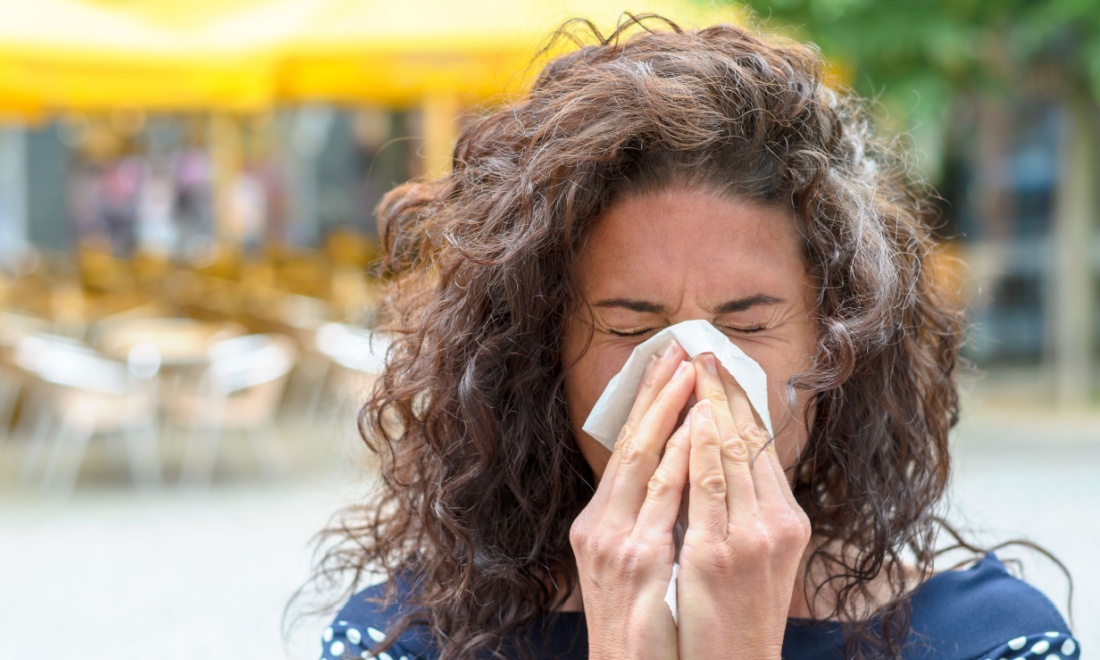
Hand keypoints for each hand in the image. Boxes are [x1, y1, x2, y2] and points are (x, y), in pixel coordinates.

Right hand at [570, 340, 694, 659]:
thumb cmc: (641, 629)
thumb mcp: (635, 569)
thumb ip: (647, 523)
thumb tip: (677, 479)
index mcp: (599, 524)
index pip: (626, 450)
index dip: (646, 405)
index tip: (667, 366)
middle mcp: (600, 525)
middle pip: (629, 443)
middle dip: (655, 393)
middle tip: (678, 349)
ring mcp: (616, 540)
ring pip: (643, 458)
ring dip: (669, 409)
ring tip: (691, 372)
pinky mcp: (638, 558)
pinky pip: (663, 494)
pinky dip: (681, 453)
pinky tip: (699, 425)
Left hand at [676, 353, 810, 659]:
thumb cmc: (734, 616)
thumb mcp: (751, 558)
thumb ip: (739, 510)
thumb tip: (714, 460)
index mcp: (785, 521)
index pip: (762, 447)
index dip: (741, 403)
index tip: (723, 368)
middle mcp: (776, 523)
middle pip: (750, 441)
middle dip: (726, 391)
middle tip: (706, 349)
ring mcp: (751, 538)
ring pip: (733, 454)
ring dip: (711, 405)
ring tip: (695, 366)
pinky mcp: (721, 554)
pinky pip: (709, 486)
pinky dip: (700, 447)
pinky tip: (691, 417)